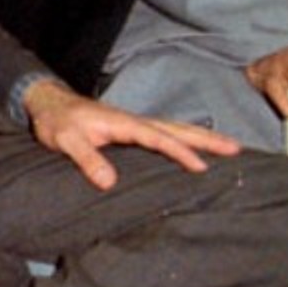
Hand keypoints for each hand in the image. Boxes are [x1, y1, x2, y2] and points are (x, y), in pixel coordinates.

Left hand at [24, 78, 239, 186]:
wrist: (50, 104)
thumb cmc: (56, 122)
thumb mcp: (65, 140)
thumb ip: (87, 158)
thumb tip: (110, 182)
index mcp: (124, 123)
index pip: (159, 139)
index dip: (180, 153)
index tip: (201, 167)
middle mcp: (136, 121)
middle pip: (179, 129)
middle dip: (208, 139)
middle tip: (237, 148)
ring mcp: (137, 124)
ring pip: (177, 129)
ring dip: (203, 137)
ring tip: (230, 146)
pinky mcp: (134, 129)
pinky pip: (168, 134)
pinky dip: (187, 139)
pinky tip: (197, 146)